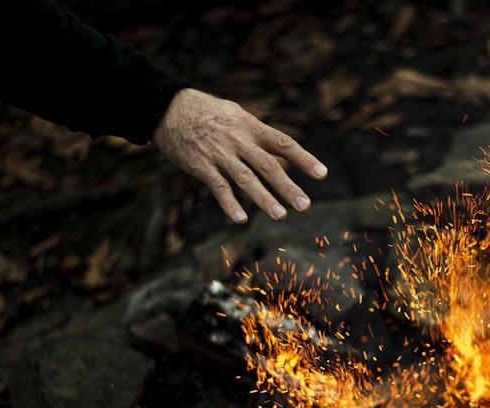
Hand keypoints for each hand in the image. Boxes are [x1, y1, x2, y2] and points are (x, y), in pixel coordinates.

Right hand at [152, 88, 326, 223]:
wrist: (167, 107)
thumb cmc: (208, 113)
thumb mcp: (236, 114)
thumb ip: (258, 134)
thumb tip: (281, 150)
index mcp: (251, 127)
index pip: (283, 143)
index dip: (304, 158)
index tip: (322, 174)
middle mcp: (238, 140)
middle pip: (268, 165)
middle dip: (288, 187)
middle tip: (305, 206)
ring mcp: (219, 153)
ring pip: (245, 179)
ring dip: (264, 199)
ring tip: (281, 216)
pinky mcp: (200, 165)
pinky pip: (218, 187)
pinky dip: (229, 204)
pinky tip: (240, 220)